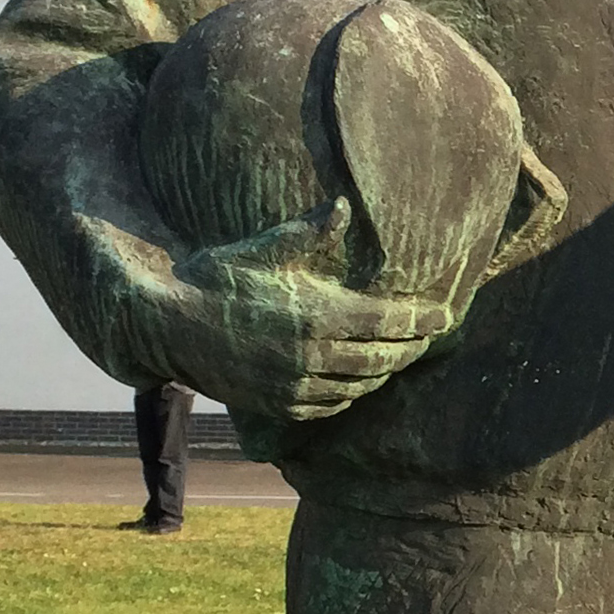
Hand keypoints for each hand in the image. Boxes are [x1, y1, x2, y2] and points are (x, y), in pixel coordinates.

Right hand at [129, 198, 452, 418]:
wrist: (169, 326)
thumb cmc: (216, 279)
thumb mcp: (262, 250)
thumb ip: (308, 233)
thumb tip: (342, 206)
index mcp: (315, 314)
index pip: (386, 322)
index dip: (420, 321)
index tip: (444, 317)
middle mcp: (311, 355)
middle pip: (381, 359)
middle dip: (408, 350)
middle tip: (426, 340)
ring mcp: (295, 385)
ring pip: (358, 387)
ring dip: (381, 374)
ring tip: (394, 359)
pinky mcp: (279, 406)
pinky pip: (329, 407)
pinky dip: (349, 396)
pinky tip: (354, 383)